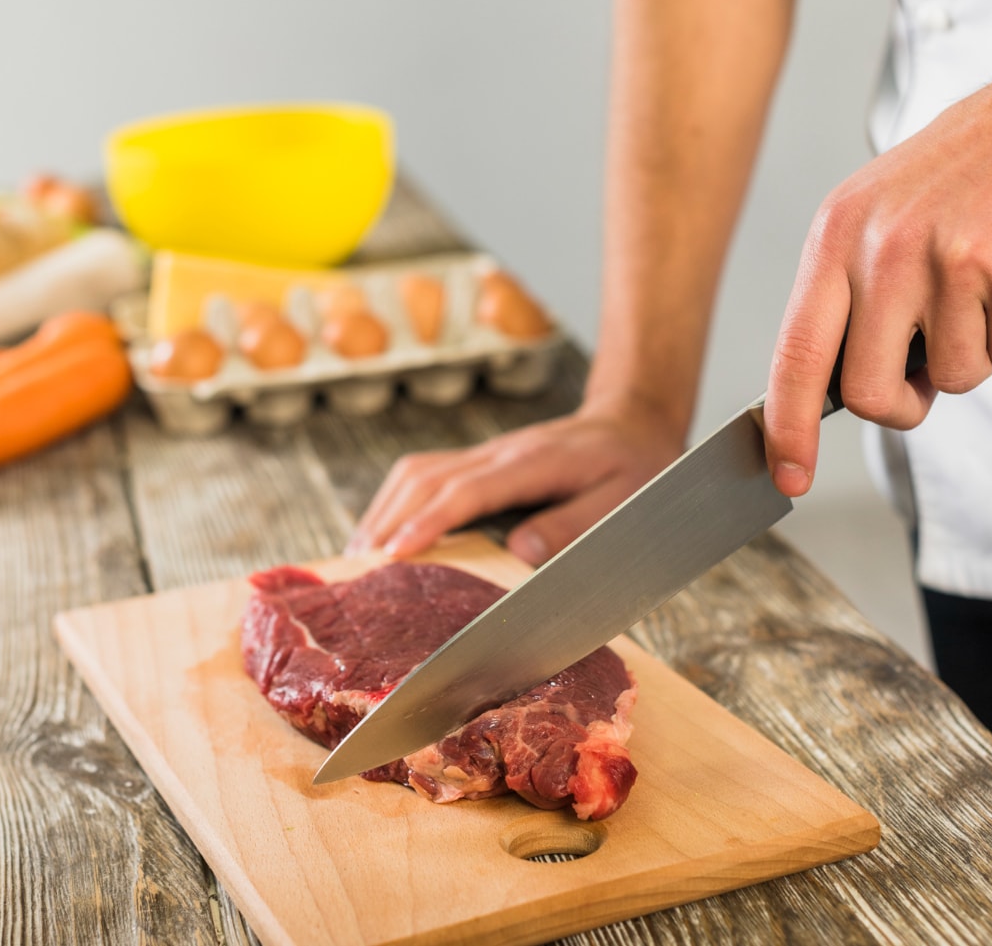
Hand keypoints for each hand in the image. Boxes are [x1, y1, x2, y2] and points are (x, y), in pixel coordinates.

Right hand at [349, 402, 683, 564]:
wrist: (633, 422)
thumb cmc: (635, 469)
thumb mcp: (622, 502)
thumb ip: (573, 526)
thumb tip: (517, 550)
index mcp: (534, 463)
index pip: (468, 490)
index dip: (430, 521)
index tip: (396, 553)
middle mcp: (499, 452)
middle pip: (425, 477)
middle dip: (387, 520)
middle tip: (356, 568)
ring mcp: (485, 452)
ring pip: (415, 472)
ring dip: (383, 511)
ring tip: (357, 557)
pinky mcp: (478, 461)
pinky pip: (424, 475)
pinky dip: (395, 503)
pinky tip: (383, 534)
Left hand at [762, 40, 991, 496]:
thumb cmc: (969, 170)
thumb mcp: (879, 213)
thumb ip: (851, 295)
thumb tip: (834, 388)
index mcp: (837, 234)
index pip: (795, 352)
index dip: (786, 426)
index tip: (787, 474)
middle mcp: (883, 248)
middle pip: (867, 391)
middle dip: (900, 404)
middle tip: (926, 376)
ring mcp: (949, 261)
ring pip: (952, 378)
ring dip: (978, 352)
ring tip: (988, 287)